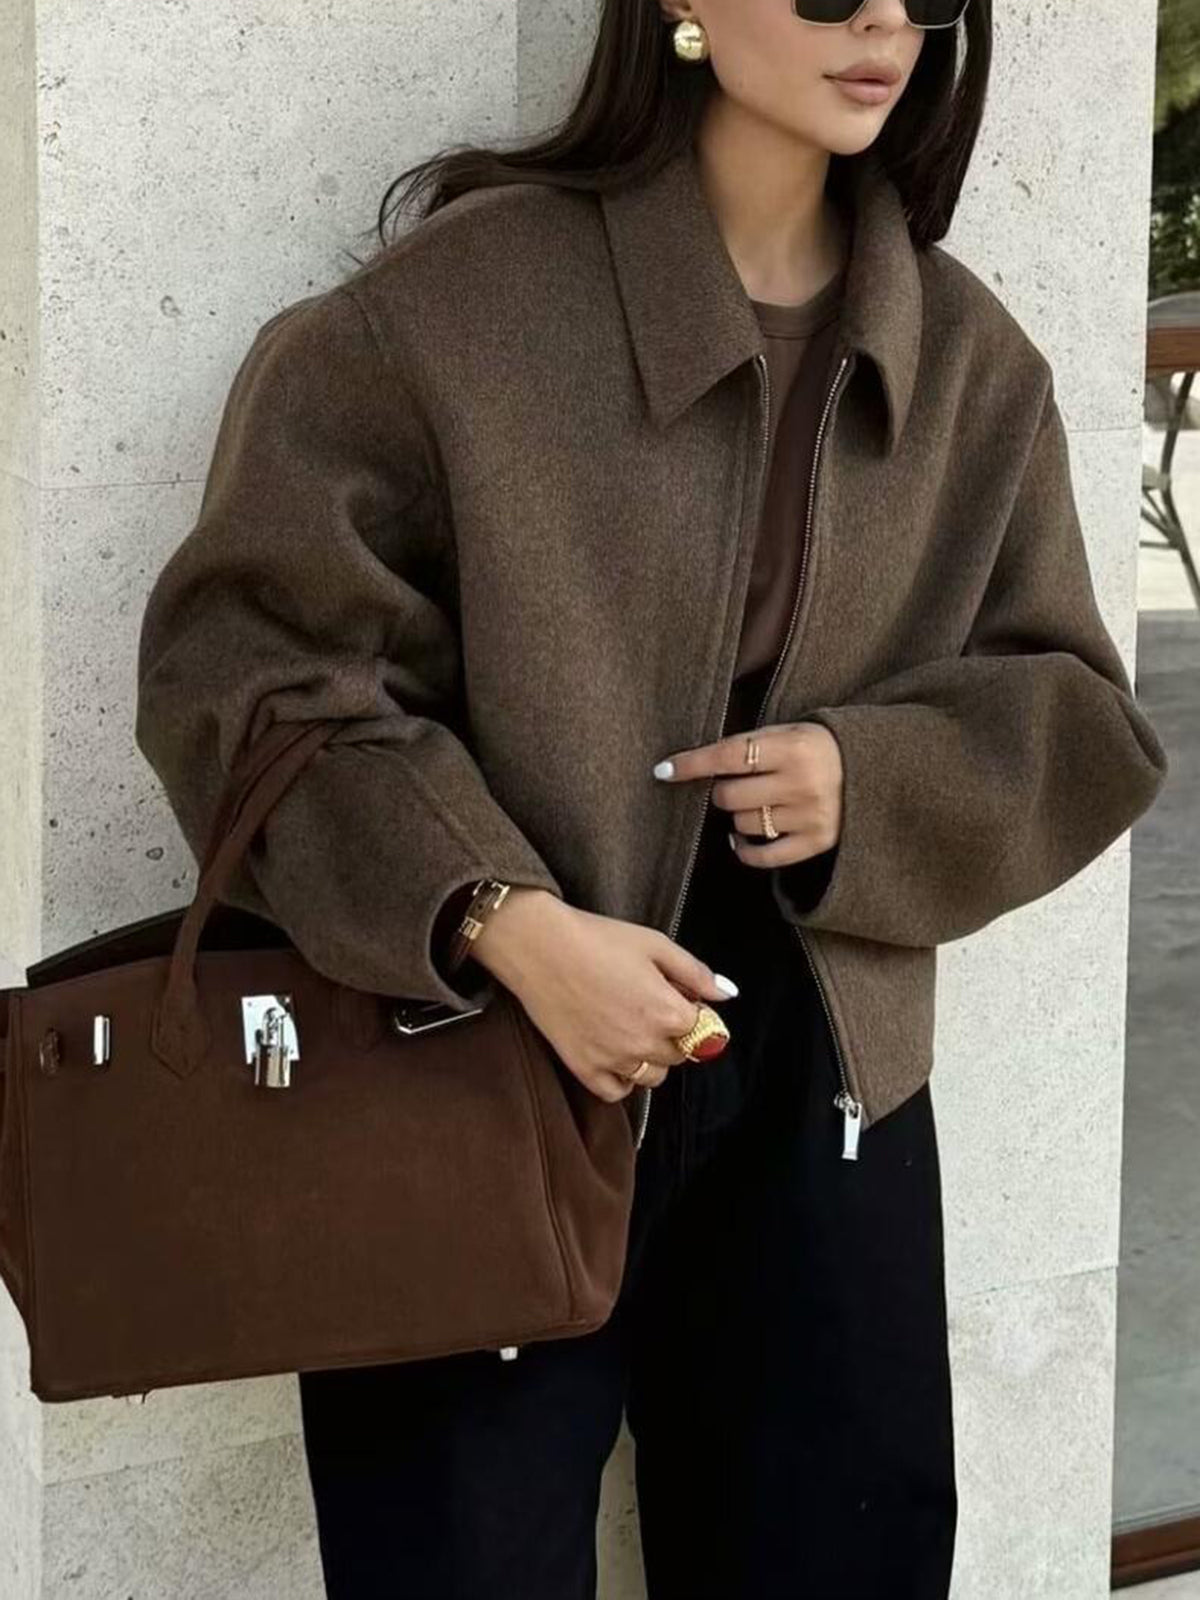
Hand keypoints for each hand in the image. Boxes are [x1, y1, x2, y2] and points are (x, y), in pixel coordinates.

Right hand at [470, 889, 738, 1103]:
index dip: (694, 1012)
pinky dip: (623, 1079)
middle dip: (675, 1035)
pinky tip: (615, 1054)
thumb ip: (695, 972)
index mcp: (668, 1012)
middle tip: (650, 1006)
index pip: (705, 1031)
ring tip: (631, 1027)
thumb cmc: (599, 939)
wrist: (539, 946)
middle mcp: (645, 1043)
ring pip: (653, 1077)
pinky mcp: (584, 1068)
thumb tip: (726, 994)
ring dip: (652, 1058)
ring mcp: (613, 1060)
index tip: (679, 997)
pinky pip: (617, 1092)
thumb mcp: (655, 944)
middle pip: (680, 1055)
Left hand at [653, 722, 843, 866]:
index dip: (692, 764)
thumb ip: (751, 744)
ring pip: (742, 824)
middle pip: (729, 796)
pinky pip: (762, 856)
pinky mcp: (816, 843)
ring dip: (739, 815)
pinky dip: (745, 848)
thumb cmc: (820, 748)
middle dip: (723, 790)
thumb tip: (695, 762)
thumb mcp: (791, 732)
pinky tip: (743, 838)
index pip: (729, 755)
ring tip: (758, 803)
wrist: (876, 771)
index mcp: (794, 748)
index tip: (663, 770)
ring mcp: (809, 817)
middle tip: (739, 784)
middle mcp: (801, 783)